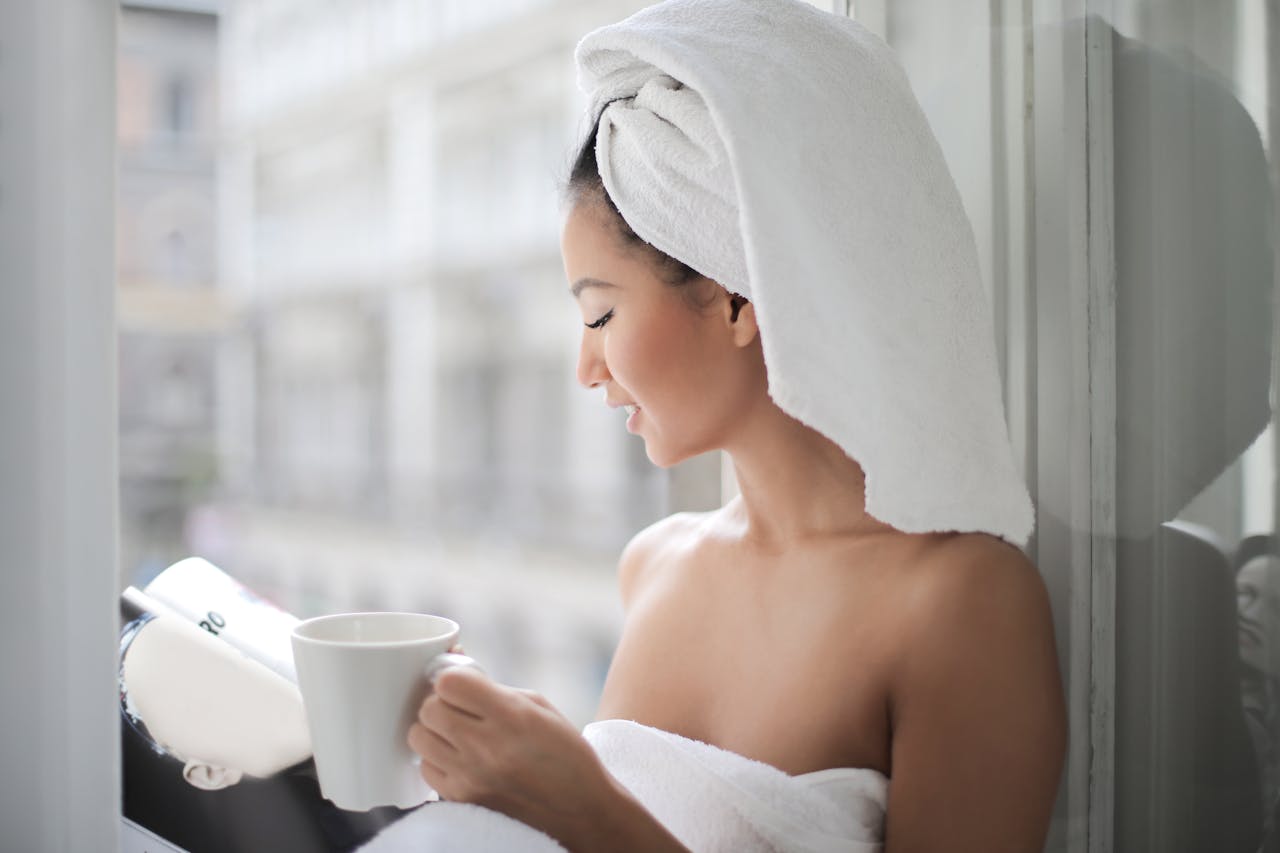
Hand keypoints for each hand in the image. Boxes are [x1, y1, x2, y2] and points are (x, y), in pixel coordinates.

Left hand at [407, 668, 613, 847]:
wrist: (579, 808)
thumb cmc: (564, 752)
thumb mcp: (539, 706)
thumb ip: (494, 689)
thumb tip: (455, 668)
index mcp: (510, 716)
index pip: (448, 683)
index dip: (452, 677)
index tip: (463, 683)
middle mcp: (486, 747)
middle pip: (429, 708)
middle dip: (441, 701)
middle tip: (460, 707)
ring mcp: (470, 776)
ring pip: (418, 737)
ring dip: (434, 730)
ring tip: (456, 732)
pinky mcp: (461, 799)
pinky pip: (426, 769)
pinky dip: (437, 759)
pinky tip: (459, 757)